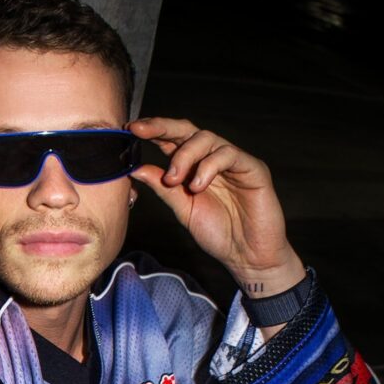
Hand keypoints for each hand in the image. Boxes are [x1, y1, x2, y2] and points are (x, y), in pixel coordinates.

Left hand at [128, 117, 305, 297]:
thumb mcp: (182, 209)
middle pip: (188, 131)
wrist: (247, 256)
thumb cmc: (218, 232)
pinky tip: (197, 186)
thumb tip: (134, 169)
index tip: (130, 130)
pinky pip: (229, 154)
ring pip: (206, 139)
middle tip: (139, 132)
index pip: (172, 140)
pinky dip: (208, 167)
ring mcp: (234, 161)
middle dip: (161, 127)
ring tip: (173, 181)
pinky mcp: (253, 168)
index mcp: (194, 166)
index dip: (152, 131)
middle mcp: (213, 158)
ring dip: (184, 156)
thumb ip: (162, 188)